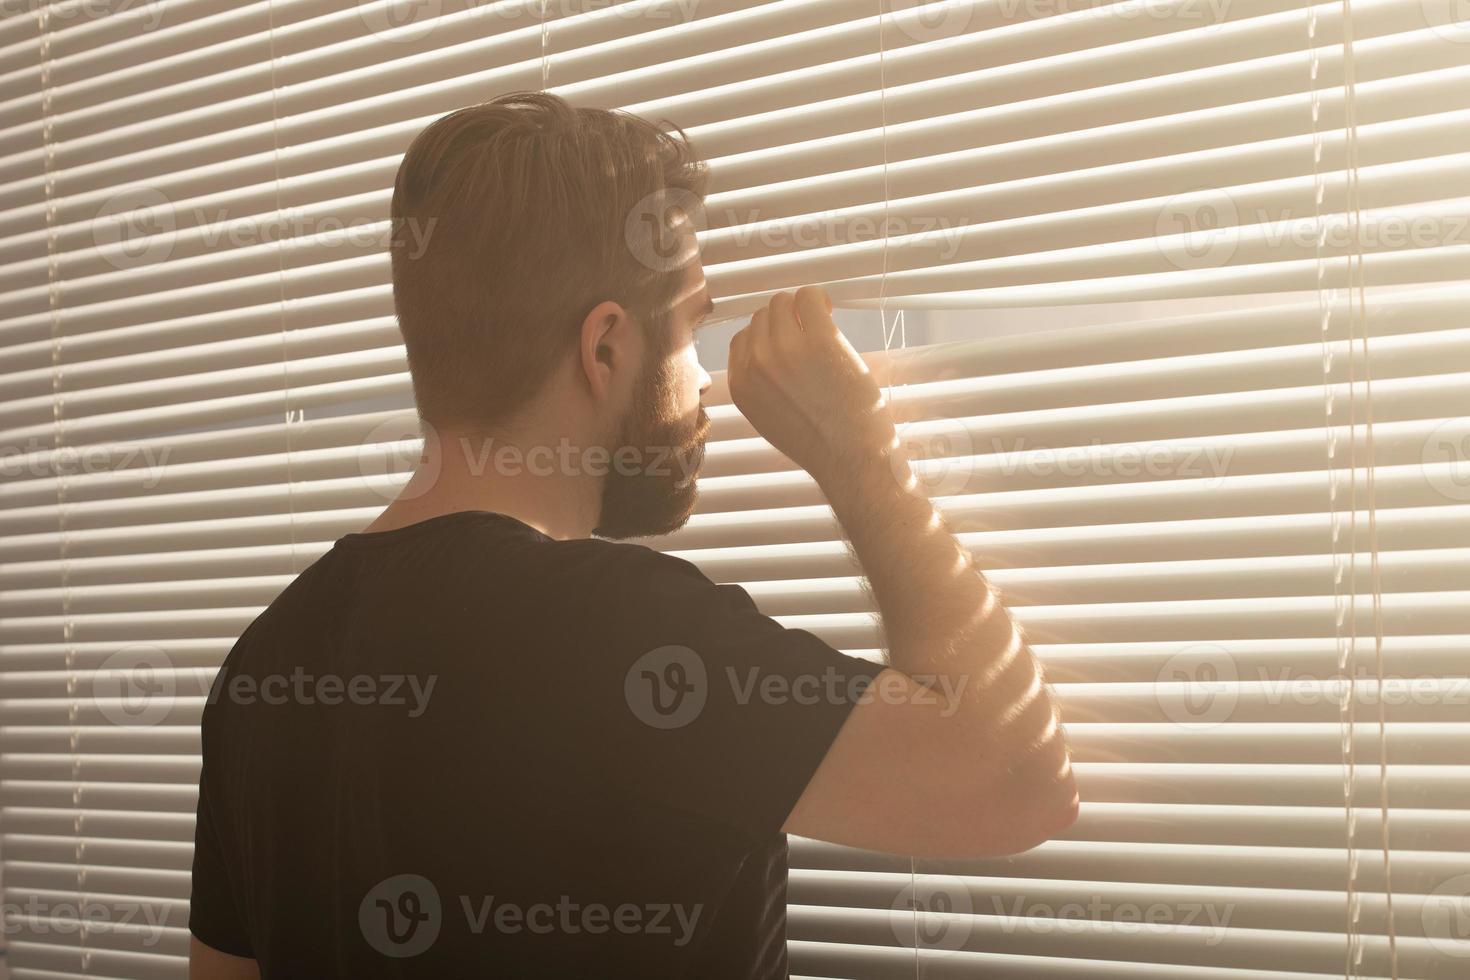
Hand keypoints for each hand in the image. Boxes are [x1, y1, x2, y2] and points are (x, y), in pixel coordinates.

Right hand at [728, 286, 896, 484]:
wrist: (852, 461)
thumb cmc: (821, 444)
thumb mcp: (771, 419)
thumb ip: (761, 386)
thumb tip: (769, 353)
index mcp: (741, 386)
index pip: (741, 339)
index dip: (767, 337)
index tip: (790, 342)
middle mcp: (756, 366)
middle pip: (762, 316)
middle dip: (786, 320)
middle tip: (811, 334)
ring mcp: (784, 351)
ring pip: (782, 301)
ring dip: (802, 307)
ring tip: (823, 325)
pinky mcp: (818, 341)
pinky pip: (808, 296)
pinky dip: (819, 299)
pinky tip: (832, 314)